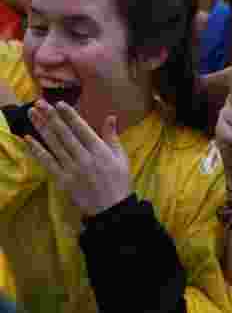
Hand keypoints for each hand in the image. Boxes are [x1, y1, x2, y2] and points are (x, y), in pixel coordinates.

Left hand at [24, 100, 132, 216]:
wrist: (112, 209)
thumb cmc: (119, 182)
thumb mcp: (121, 158)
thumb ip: (112, 137)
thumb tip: (110, 117)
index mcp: (100, 151)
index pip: (81, 129)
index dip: (69, 115)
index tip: (59, 104)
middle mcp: (84, 158)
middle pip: (64, 134)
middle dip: (51, 117)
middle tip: (39, 103)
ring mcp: (72, 169)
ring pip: (54, 145)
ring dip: (42, 128)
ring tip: (32, 114)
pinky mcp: (63, 180)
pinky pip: (47, 162)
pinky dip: (37, 150)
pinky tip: (29, 139)